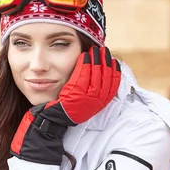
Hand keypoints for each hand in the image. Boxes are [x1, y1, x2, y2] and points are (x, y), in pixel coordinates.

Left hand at [11, 46, 120, 164]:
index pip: (113, 84)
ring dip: (96, 60)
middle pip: (106, 77)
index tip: (113, 60)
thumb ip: (94, 90)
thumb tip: (100, 74)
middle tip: (104, 50)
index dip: (114, 71)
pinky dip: (84, 64)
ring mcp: (87, 98)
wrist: (55, 120)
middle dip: (106, 61)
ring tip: (95, 49)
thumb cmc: (69, 108)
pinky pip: (82, 75)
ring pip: (95, 74)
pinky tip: (83, 55)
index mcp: (101, 103)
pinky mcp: (75, 94)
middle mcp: (96, 101)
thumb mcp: (86, 101)